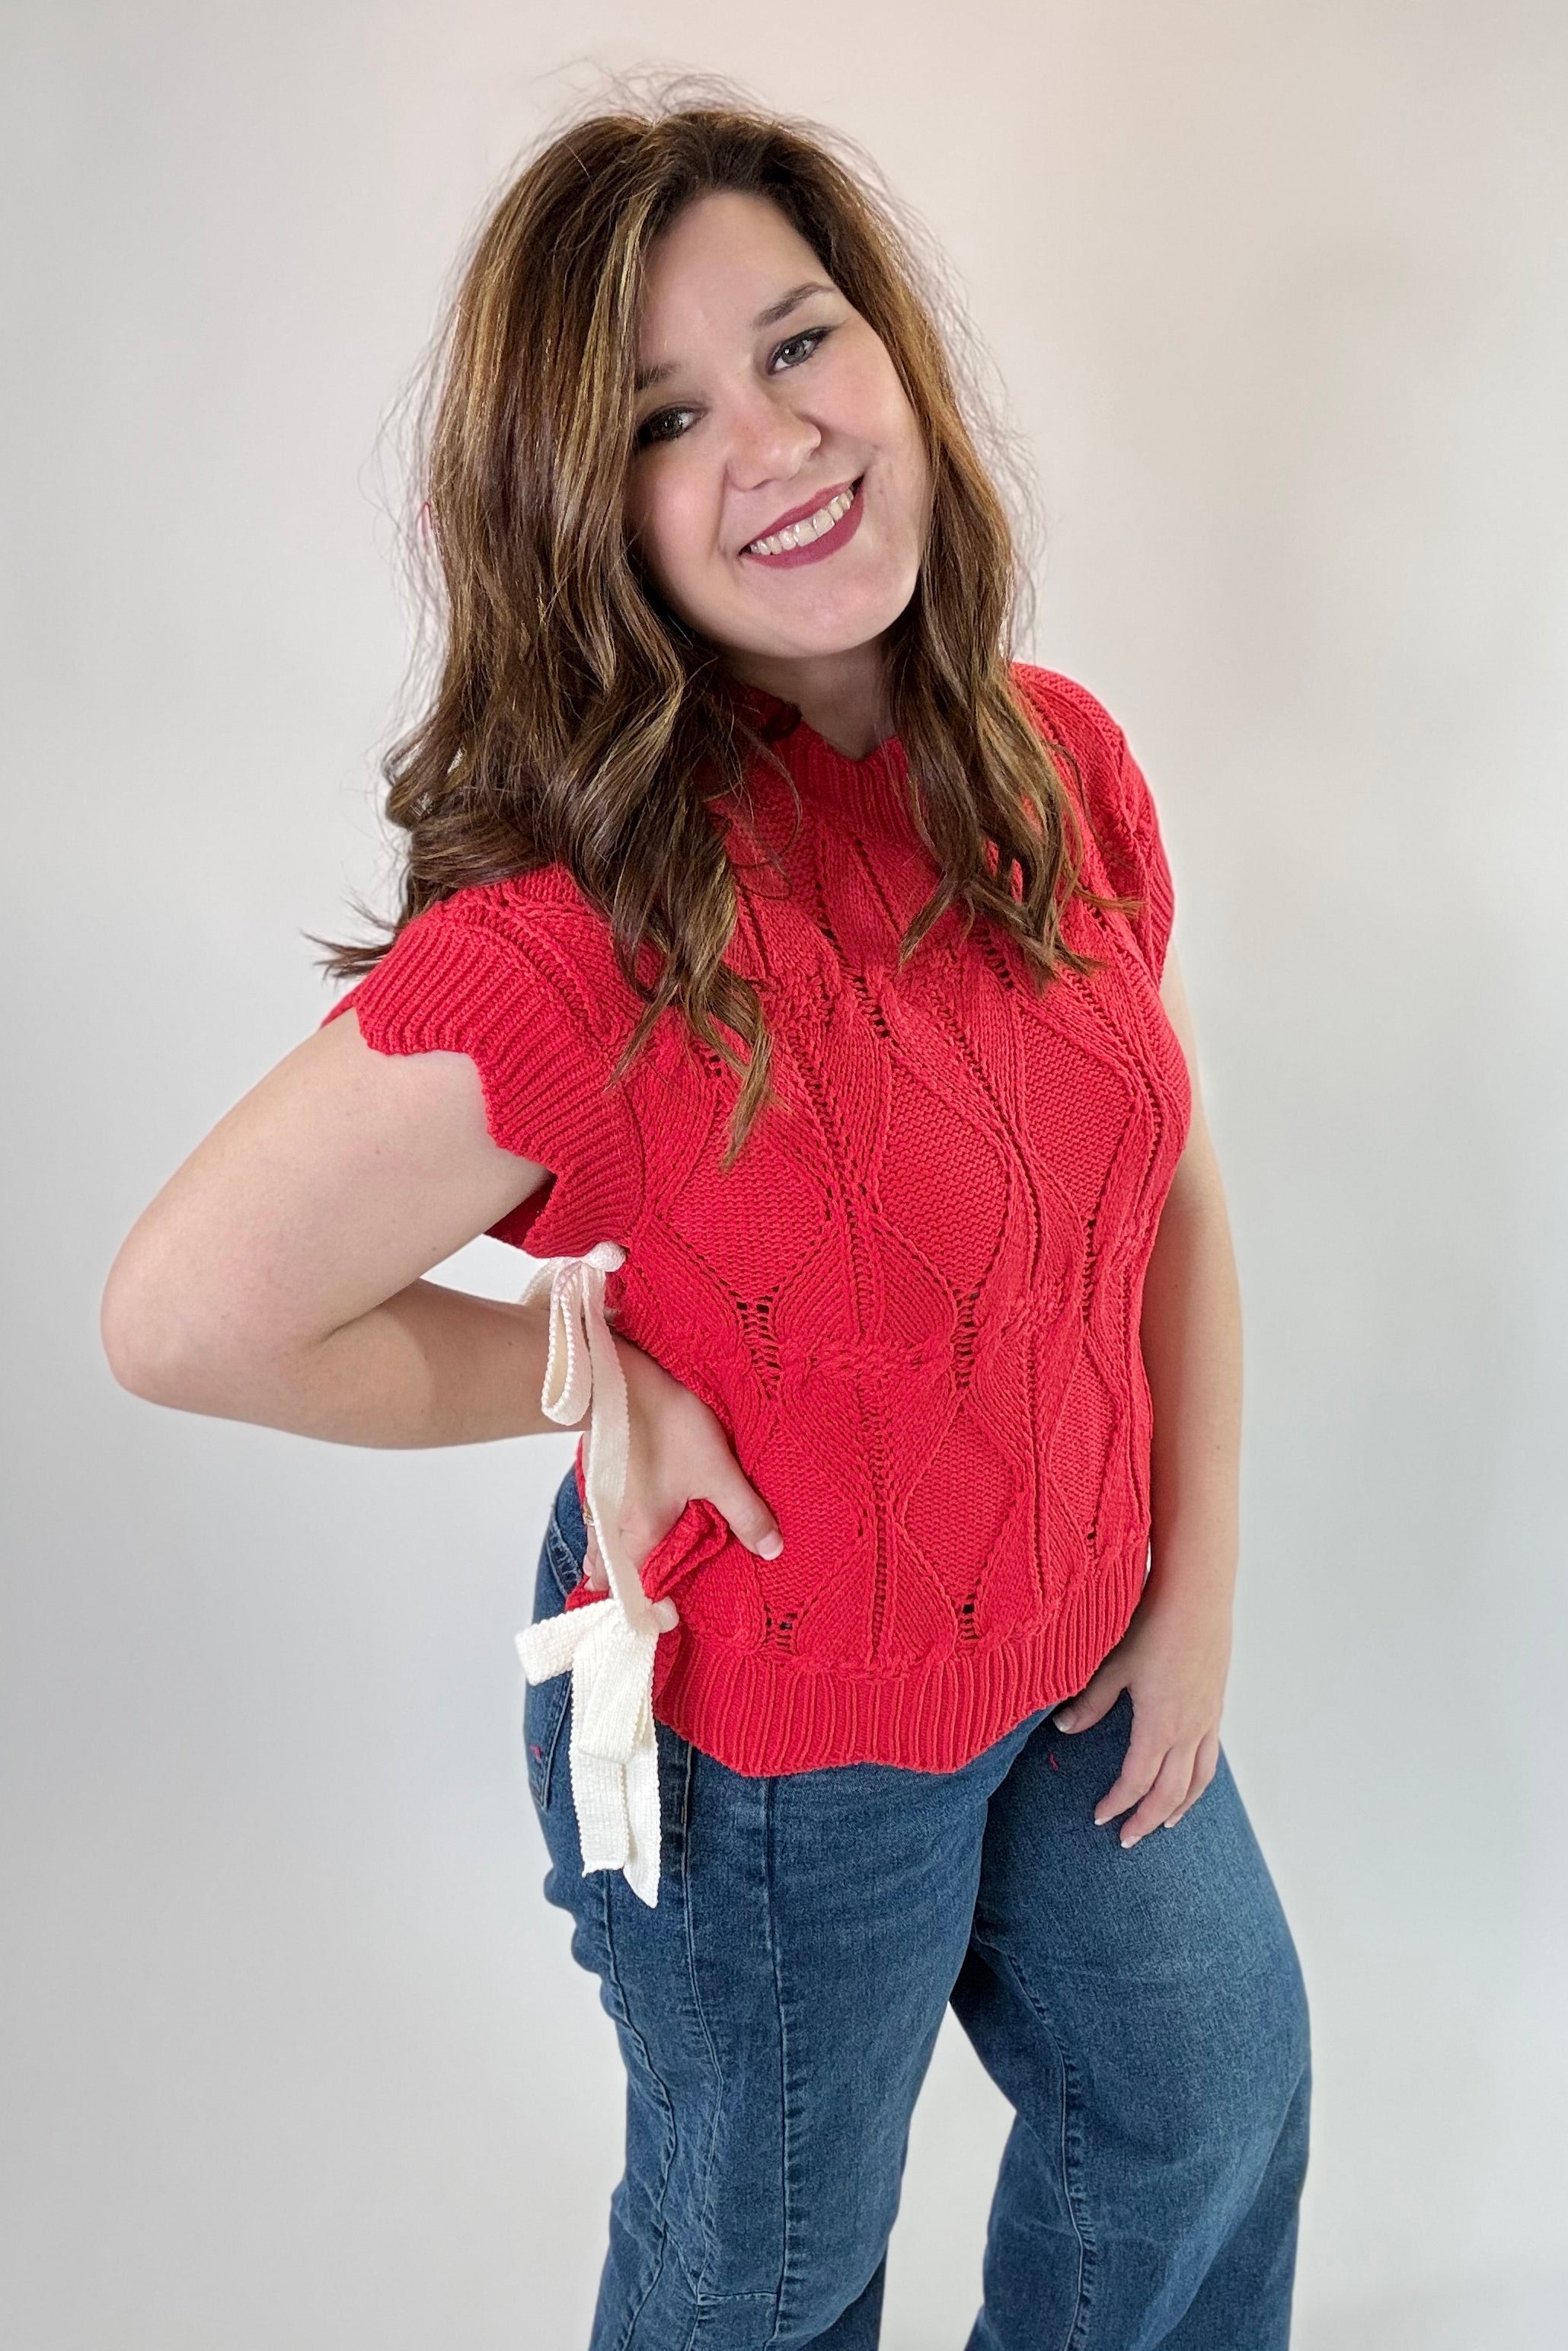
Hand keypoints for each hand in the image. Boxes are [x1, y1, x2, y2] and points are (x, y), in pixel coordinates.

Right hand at [580, 1331, 783, 1595]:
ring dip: (615, 1566)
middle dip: (629, 1594)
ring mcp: (598, 1506)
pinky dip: (606, 1537)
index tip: (675, 1618)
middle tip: (654, 1600)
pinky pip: (597, 1524)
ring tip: (631, 1575)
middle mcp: (611, 1531)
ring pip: (601, 1551)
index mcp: (639, 1539)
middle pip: (613, 1579)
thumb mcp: (717, 1472)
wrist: (619, 1380)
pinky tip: (620, 1528)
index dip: (655, 1613)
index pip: (638, 1597)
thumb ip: (745, 1513)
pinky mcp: (597, 1481)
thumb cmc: (666, 1426)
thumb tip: (772, 1549)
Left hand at [1051, 1577, 1231, 1845]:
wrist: (1197, 1591)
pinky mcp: (1217, 1702)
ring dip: (1181, 1805)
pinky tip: (1190, 1774)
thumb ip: (1089, 1702)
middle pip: (1171, 1792)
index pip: (1136, 1782)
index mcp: (1160, 1725)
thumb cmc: (1152, 1622)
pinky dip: (1200, 1777)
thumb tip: (1063, 1728)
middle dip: (1148, 1819)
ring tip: (1166, 1822)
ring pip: (1199, 1778)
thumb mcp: (1112, 1664)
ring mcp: (1208, 1717)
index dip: (1117, 1804)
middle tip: (1129, 1839)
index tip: (1099, 1818)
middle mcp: (1189, 1729)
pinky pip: (1211, 1754)